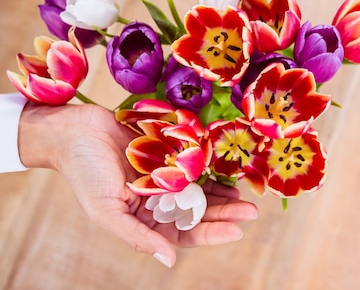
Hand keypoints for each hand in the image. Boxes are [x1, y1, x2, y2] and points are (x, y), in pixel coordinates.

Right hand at [17, 102, 257, 267]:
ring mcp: (165, 175)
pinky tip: (228, 171)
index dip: (210, 234)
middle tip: (252, 211)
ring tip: (245, 196)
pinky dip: (211, 168)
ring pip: (200, 189)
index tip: (237, 231)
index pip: (183, 233)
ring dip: (223, 194)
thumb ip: (137, 237)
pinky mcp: (168, 152)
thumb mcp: (106, 211)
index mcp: (144, 218)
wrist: (74, 131)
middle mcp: (158, 200)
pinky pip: (195, 163)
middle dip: (225, 213)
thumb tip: (169, 261)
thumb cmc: (84, 174)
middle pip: (198, 212)